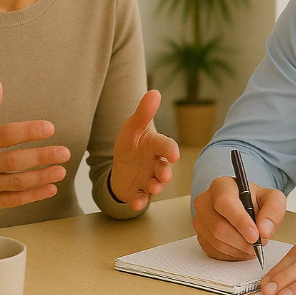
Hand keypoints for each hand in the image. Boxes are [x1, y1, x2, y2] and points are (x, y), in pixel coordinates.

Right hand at [0, 80, 69, 213]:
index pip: (5, 134)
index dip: (29, 131)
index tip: (51, 128)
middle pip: (13, 161)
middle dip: (41, 156)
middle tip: (65, 152)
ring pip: (16, 182)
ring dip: (41, 177)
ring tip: (62, 171)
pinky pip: (13, 200)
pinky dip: (33, 196)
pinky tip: (52, 188)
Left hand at [110, 90, 179, 210]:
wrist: (122, 166)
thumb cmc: (131, 144)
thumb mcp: (132, 127)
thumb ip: (143, 113)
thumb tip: (154, 91)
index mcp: (155, 146)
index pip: (165, 146)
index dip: (170, 149)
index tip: (173, 155)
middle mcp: (156, 163)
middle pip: (163, 167)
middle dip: (165, 172)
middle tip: (164, 176)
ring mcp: (148, 179)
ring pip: (155, 184)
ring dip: (156, 187)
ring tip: (154, 187)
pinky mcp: (139, 192)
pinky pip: (142, 198)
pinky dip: (140, 202)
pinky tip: (136, 204)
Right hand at [193, 175, 286, 259]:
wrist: (243, 205)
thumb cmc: (254, 200)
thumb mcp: (272, 198)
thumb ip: (273, 210)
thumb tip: (264, 230)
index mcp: (221, 186)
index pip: (225, 203)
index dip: (240, 222)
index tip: (255, 236)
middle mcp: (205, 201)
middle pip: (219, 227)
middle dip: (243, 241)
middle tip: (260, 243)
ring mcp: (200, 220)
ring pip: (217, 242)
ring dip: (239, 249)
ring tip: (253, 245)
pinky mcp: (200, 236)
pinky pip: (214, 251)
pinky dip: (232, 255)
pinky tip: (242, 248)